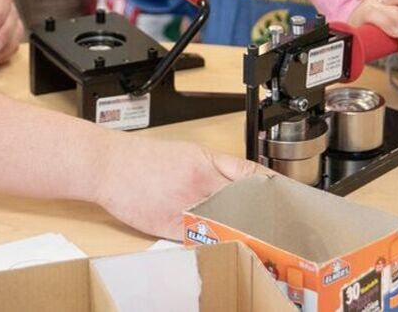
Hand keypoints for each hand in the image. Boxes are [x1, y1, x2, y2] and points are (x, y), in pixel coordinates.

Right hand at [94, 137, 264, 238]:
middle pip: (244, 202)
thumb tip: (243, 181)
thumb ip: (216, 168)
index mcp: (206, 163)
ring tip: (262, 238)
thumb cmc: (144, 158)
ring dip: (244, 230)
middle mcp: (199, 184)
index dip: (273, 187)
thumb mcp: (187, 153)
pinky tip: (227, 245)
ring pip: (225, 222)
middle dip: (264, 213)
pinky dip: (215, 242)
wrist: (108, 165)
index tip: (289, 196)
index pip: (250, 175)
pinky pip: (199, 238)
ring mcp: (185, 206)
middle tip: (281, 223)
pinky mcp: (170, 226)